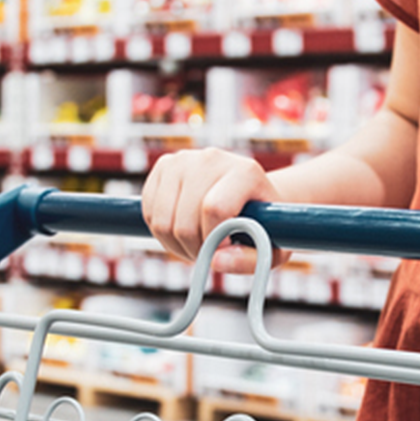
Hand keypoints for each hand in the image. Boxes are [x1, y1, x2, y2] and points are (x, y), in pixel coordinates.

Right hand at [142, 148, 287, 273]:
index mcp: (245, 172)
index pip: (214, 209)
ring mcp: (184, 160)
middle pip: (185, 221)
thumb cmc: (264, 226)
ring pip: (161, 220)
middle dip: (194, 249)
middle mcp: (212, 159)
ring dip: (175, 245)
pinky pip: (149, 213)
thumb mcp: (270, 250)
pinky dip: (161, 233)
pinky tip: (181, 233)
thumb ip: (247, 261)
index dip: (214, 240)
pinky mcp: (164, 165)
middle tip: (209, 253)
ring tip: (197, 244)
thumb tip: (214, 261)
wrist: (250, 195)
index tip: (224, 249)